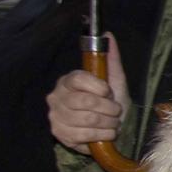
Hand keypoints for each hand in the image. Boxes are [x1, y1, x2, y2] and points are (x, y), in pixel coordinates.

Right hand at [47, 33, 128, 148]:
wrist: (108, 127)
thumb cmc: (110, 101)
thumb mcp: (114, 80)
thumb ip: (111, 59)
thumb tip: (108, 35)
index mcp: (68, 81)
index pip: (78, 79)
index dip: (98, 86)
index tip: (109, 92)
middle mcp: (57, 97)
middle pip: (85, 101)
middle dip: (109, 108)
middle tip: (116, 111)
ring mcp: (56, 117)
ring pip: (87, 119)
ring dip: (108, 123)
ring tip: (113, 122)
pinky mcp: (60, 134)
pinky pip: (84, 135)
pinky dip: (102, 135)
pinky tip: (106, 133)